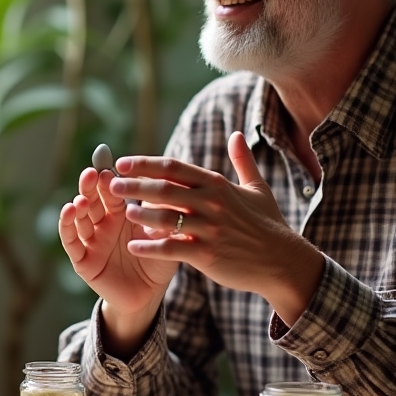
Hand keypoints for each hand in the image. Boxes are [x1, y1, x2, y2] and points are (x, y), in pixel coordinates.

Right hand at [58, 165, 178, 356]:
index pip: (111, 191)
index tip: (107, 164)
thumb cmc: (157, 262)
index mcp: (120, 214)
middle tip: (91, 173)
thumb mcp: (162, 237)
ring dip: (78, 206)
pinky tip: (69, 211)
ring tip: (81, 199)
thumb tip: (169, 188)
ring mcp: (90, 241)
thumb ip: (161, 216)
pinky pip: (71, 241)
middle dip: (89, 186)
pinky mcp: (83, 260)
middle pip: (91, 199)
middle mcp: (102, 224)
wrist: (149, 296)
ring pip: (79, 218)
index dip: (108, 178)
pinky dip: (67, 226)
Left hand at [109, 132, 324, 325]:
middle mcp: (211, 202)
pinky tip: (134, 246)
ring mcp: (209, 228)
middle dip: (135, 185)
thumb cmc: (268, 225)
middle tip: (112, 185)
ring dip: (140, 214)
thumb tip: (236, 134)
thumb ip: (242, 161)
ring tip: (121, 212)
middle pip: (164, 189)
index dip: (145, 163)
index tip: (123, 162)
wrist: (283, 262)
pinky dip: (151, 247)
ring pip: (165, 217)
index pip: (174, 167)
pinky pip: (171, 248)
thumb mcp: (257, 188)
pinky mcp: (207, 254)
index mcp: (217, 184)